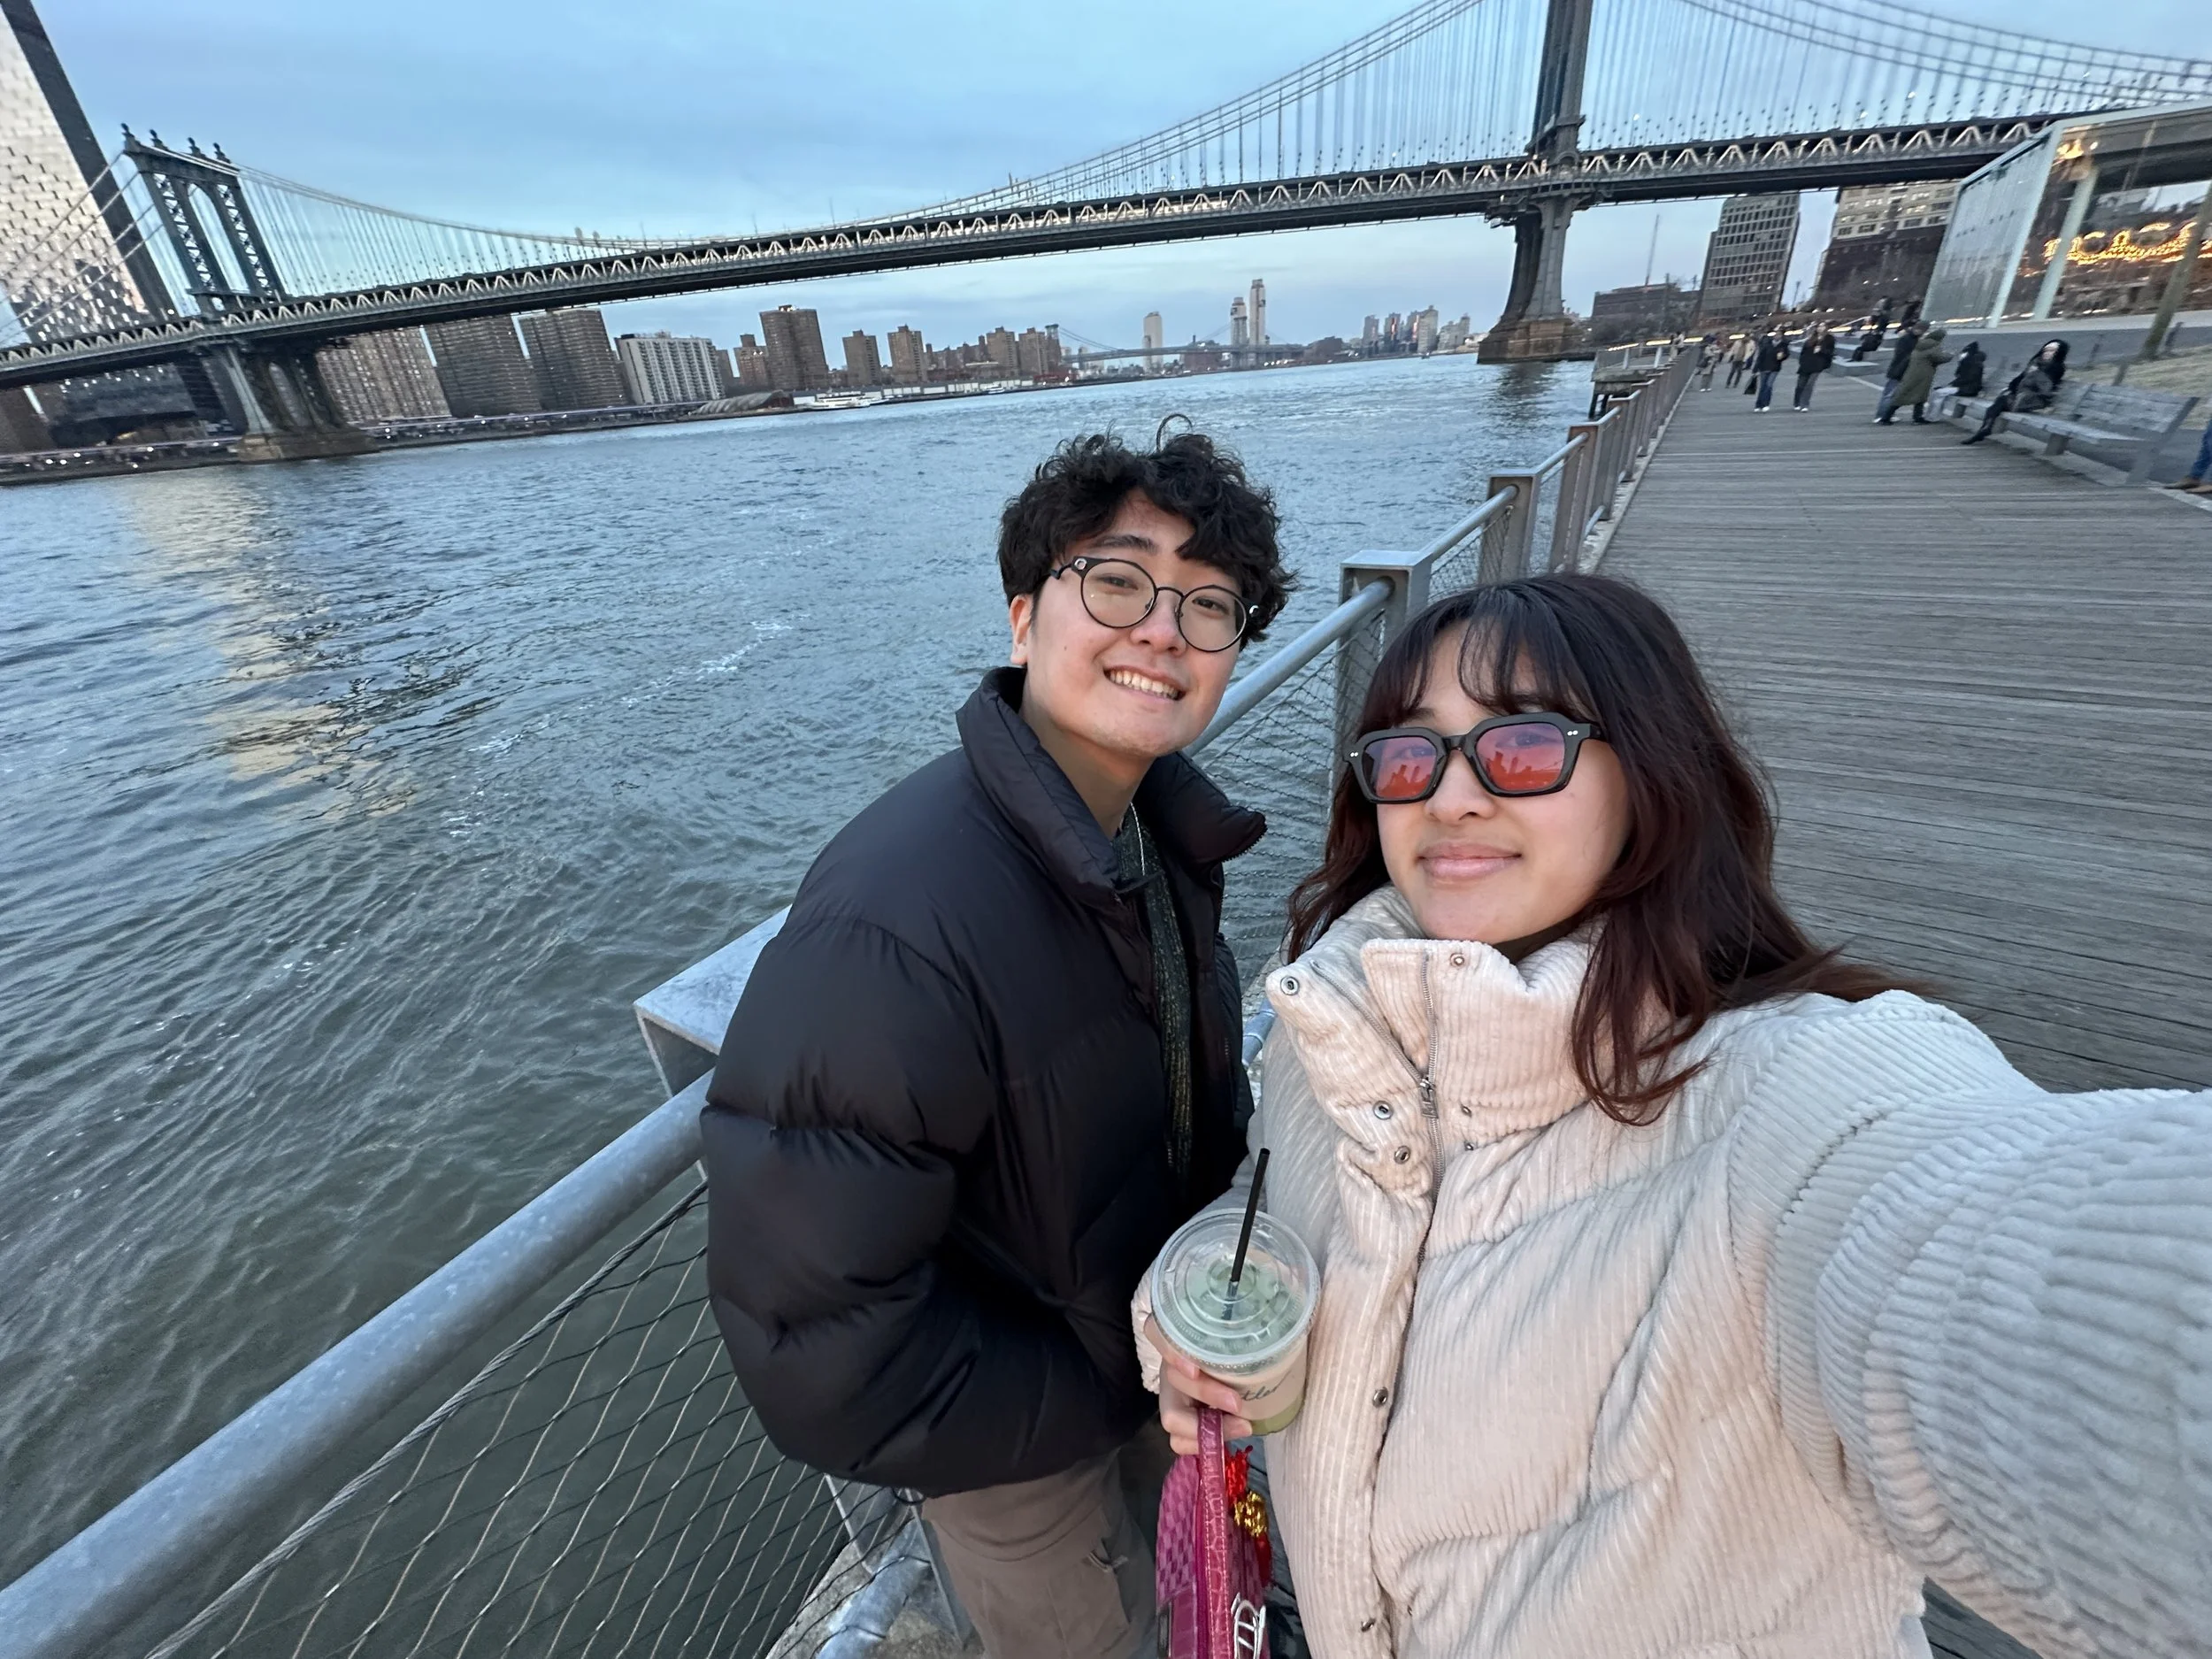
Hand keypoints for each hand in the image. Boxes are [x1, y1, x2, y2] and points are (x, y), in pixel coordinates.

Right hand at [1146, 1315, 1250, 1453]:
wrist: (1236, 1368)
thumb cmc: (1242, 1342)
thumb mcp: (1244, 1327)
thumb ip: (1255, 1322)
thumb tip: (1293, 1317)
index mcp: (1180, 1335)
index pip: (1156, 1332)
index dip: (1170, 1350)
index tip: (1196, 1368)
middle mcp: (1170, 1364)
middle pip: (1172, 1380)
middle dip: (1206, 1394)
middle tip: (1240, 1404)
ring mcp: (1174, 1395)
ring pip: (1171, 1417)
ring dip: (1205, 1428)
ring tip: (1243, 1425)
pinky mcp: (1181, 1421)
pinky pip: (1179, 1441)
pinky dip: (1204, 1443)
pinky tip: (1230, 1434)